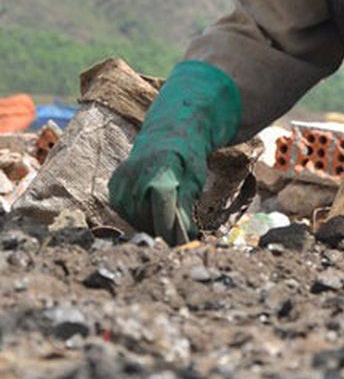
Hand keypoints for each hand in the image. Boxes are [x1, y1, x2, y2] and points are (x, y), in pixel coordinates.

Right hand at [107, 59, 241, 244]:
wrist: (168, 134)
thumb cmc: (187, 158)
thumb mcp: (195, 181)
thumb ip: (185, 209)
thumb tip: (181, 238)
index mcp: (159, 172)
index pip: (161, 214)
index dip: (171, 233)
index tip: (182, 244)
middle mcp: (135, 176)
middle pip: (146, 220)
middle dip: (163, 230)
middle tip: (179, 231)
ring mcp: (121, 181)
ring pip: (133, 219)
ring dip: (150, 224)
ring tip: (166, 214)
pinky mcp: (113, 186)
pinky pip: (124, 212)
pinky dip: (138, 215)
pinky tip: (150, 205)